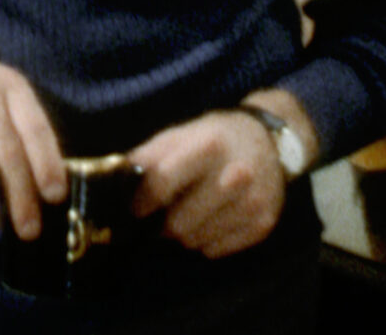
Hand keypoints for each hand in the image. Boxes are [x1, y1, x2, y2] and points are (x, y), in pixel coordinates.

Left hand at [128, 97, 306, 258]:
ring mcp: (252, 202)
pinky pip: (217, 250)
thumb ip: (148, 157)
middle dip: (163, 224)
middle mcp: (236, 175)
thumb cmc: (213, 138)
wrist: (267, 141)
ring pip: (196, 241)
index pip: (162, 184)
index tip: (136, 209)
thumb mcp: (178, 135)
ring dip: (184, 234)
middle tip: (161, 218)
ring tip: (187, 215)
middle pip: (179, 223)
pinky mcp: (264, 223)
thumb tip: (118, 181)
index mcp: (209, 146)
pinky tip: (209, 221)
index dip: (142, 201)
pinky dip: (206, 241)